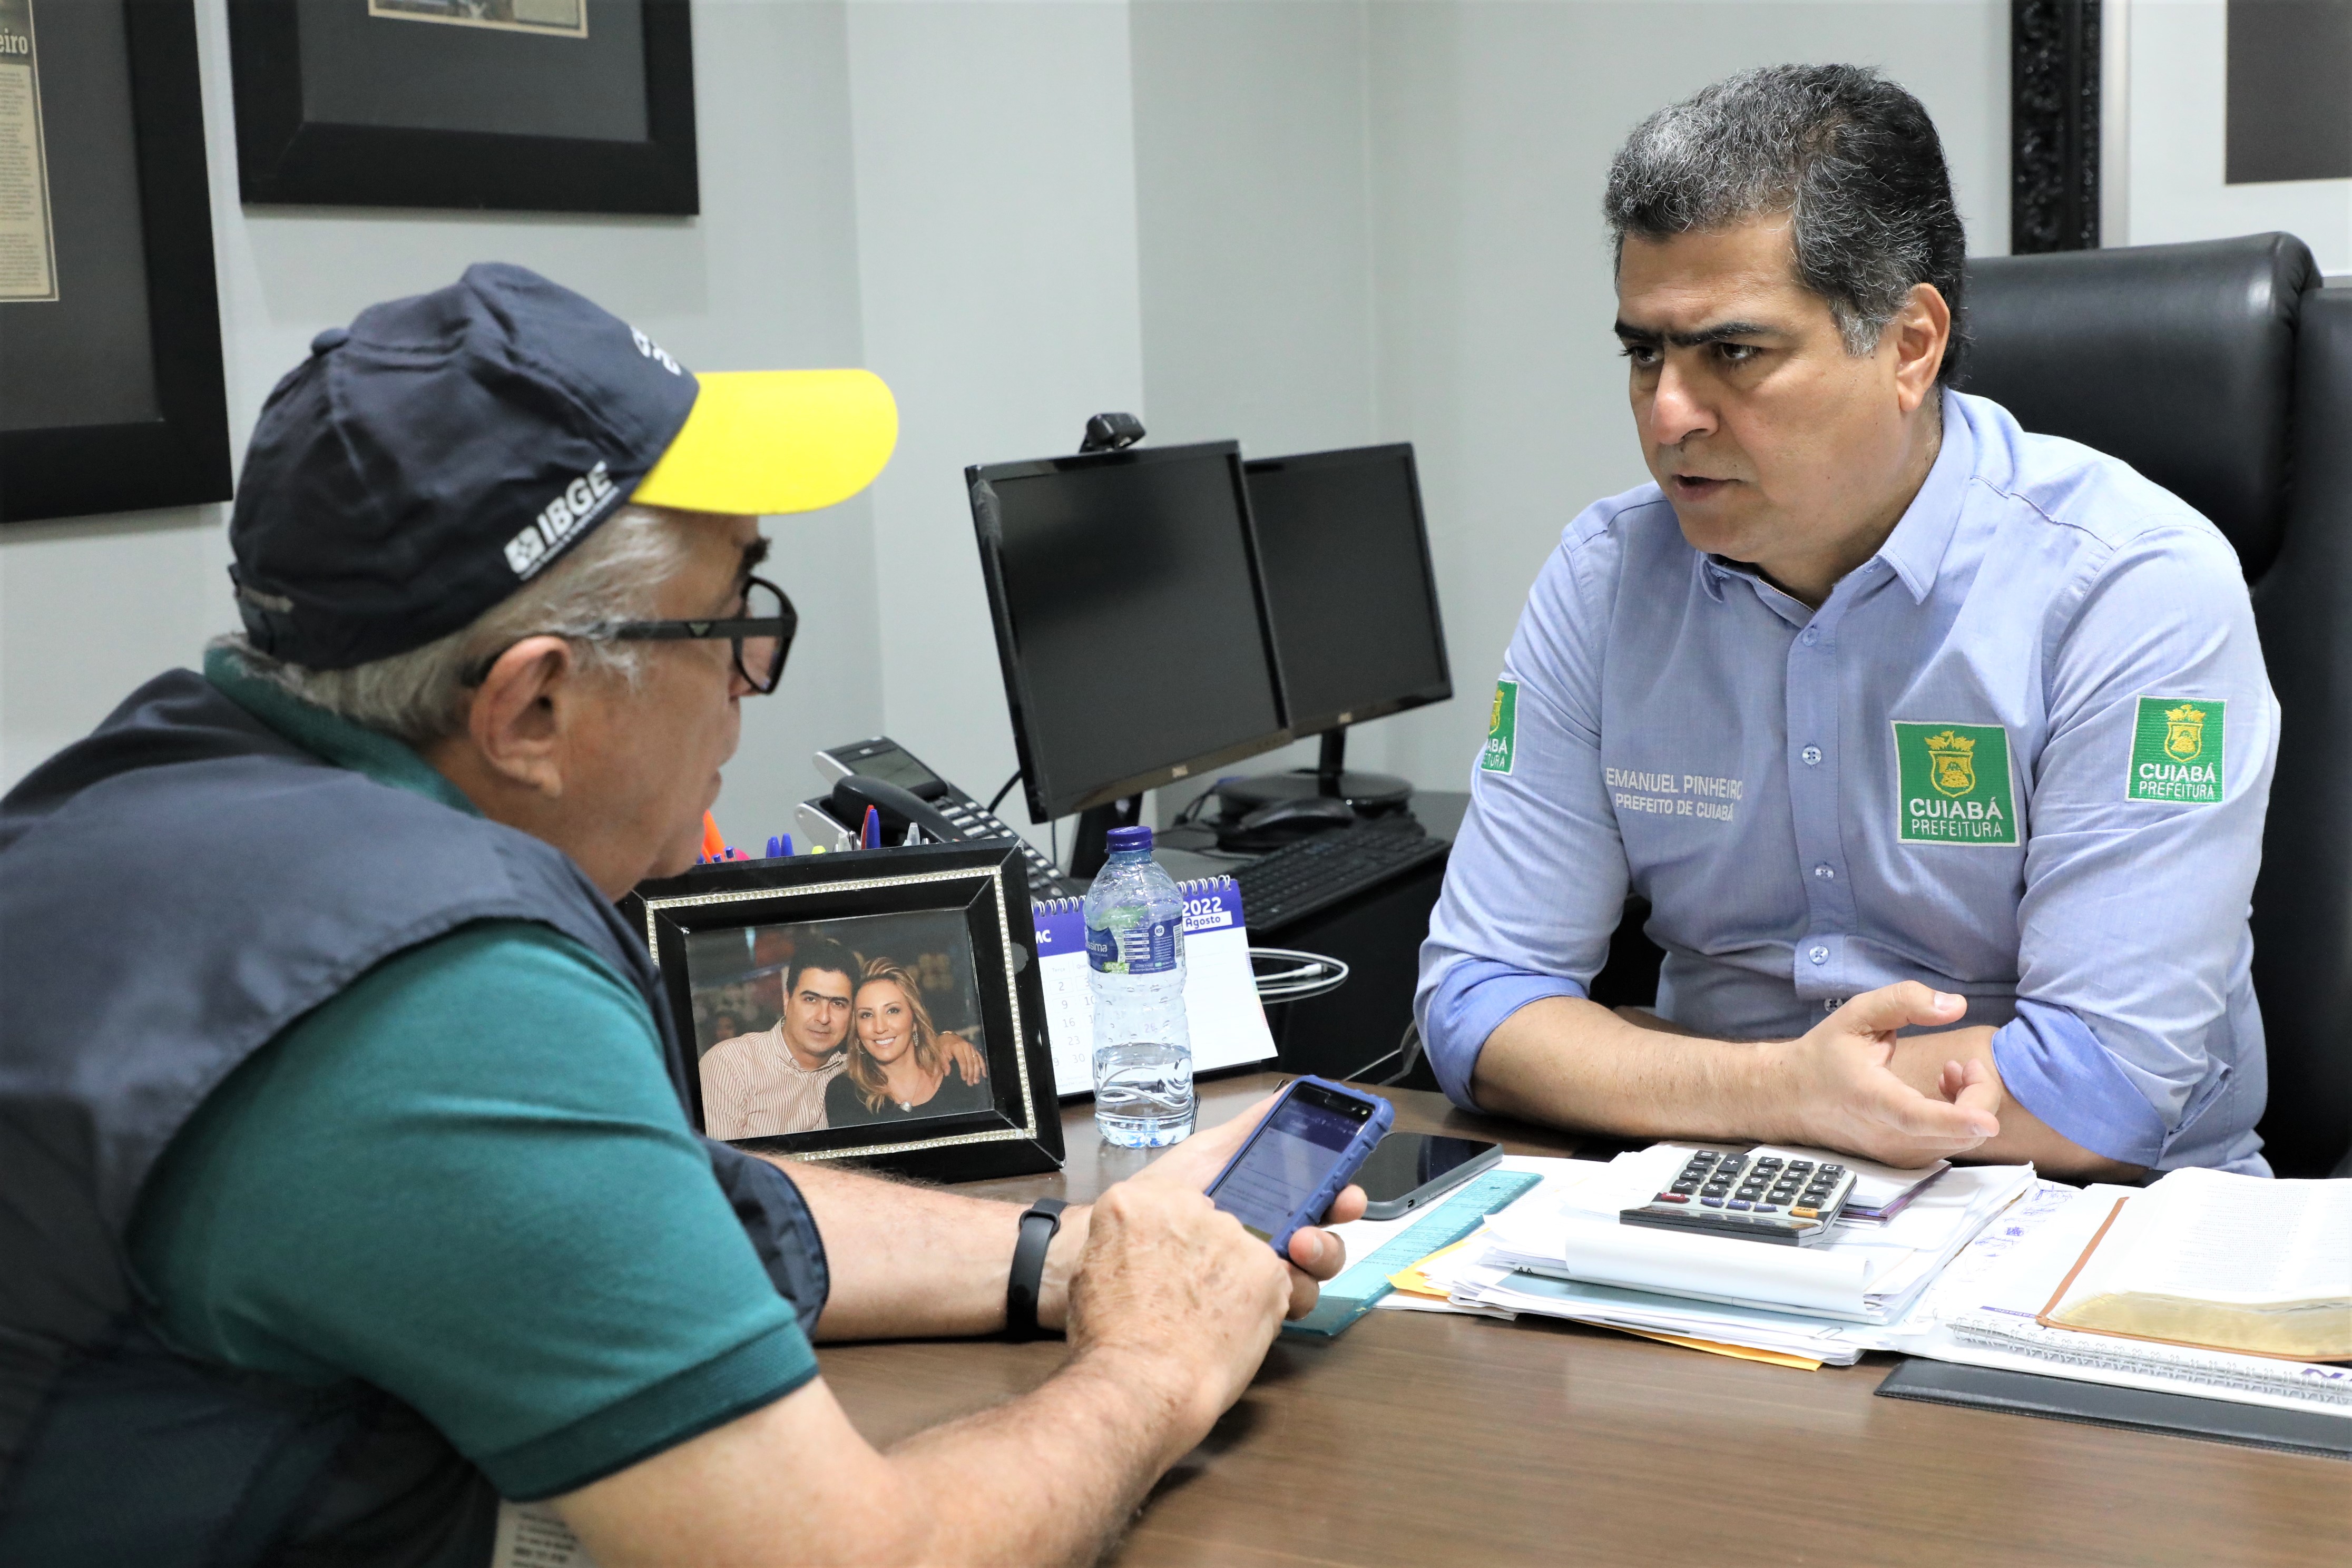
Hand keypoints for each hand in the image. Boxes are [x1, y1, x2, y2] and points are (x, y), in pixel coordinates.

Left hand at [940, 1030, 986, 1083]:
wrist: (947, 1037)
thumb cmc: (942, 1046)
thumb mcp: (940, 1053)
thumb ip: (944, 1063)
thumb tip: (947, 1074)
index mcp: (957, 1047)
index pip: (963, 1061)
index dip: (964, 1070)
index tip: (964, 1079)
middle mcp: (966, 1046)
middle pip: (971, 1062)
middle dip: (971, 1073)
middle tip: (971, 1083)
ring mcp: (971, 1047)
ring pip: (977, 1060)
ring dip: (978, 1071)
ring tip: (976, 1081)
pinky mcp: (974, 1048)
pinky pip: (980, 1057)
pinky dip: (983, 1066)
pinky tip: (984, 1074)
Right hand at [1064, 1178, 1290, 1464]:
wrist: (1143, 1381)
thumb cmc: (1108, 1339)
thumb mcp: (1090, 1273)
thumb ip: (1121, 1244)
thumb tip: (1140, 1248)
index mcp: (1132, 1201)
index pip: (1160, 1200)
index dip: (1164, 1237)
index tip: (1161, 1264)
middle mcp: (1184, 1205)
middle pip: (1201, 1220)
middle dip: (1198, 1252)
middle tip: (1184, 1296)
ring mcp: (1229, 1232)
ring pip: (1236, 1248)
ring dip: (1228, 1275)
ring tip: (1207, 1319)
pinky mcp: (1266, 1265)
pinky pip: (1266, 1278)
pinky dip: (1255, 1302)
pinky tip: (1231, 1329)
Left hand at [1135, 1094, 1365, 1318]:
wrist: (1119, 1252)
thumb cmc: (1155, 1203)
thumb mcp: (1205, 1156)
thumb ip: (1249, 1130)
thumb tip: (1287, 1095)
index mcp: (1267, 1203)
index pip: (1319, 1198)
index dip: (1342, 1192)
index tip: (1348, 1189)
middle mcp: (1273, 1241)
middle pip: (1328, 1235)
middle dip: (1338, 1225)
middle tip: (1336, 1212)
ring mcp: (1263, 1278)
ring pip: (1317, 1271)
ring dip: (1319, 1255)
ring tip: (1295, 1248)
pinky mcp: (1252, 1309)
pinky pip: (1292, 1303)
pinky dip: (1291, 1291)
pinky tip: (1272, 1279)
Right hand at [1765, 983, 2001, 1165]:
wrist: (1788, 1098)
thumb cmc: (1824, 1054)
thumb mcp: (1857, 1014)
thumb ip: (1904, 1002)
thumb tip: (1956, 1005)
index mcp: (1872, 1097)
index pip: (1917, 1116)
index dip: (1957, 1118)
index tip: (1988, 1119)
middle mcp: (1887, 1135)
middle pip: (1959, 1132)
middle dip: (1979, 1095)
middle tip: (1962, 1065)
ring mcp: (1896, 1153)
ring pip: (1961, 1142)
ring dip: (1971, 1107)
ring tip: (1949, 1076)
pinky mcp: (1903, 1161)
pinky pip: (1949, 1145)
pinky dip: (1959, 1122)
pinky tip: (1938, 1096)